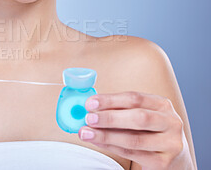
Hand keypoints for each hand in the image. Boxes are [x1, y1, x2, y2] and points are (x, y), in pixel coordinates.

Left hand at [78, 92, 192, 169]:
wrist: (174, 158)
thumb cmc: (150, 131)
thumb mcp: (142, 115)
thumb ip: (120, 110)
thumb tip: (90, 107)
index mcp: (162, 105)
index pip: (135, 98)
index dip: (111, 100)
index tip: (90, 103)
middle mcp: (170, 122)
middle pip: (138, 118)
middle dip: (110, 118)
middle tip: (89, 118)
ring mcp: (170, 144)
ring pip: (134, 139)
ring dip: (106, 136)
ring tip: (86, 133)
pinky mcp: (163, 163)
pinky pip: (132, 154)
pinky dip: (111, 147)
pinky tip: (98, 142)